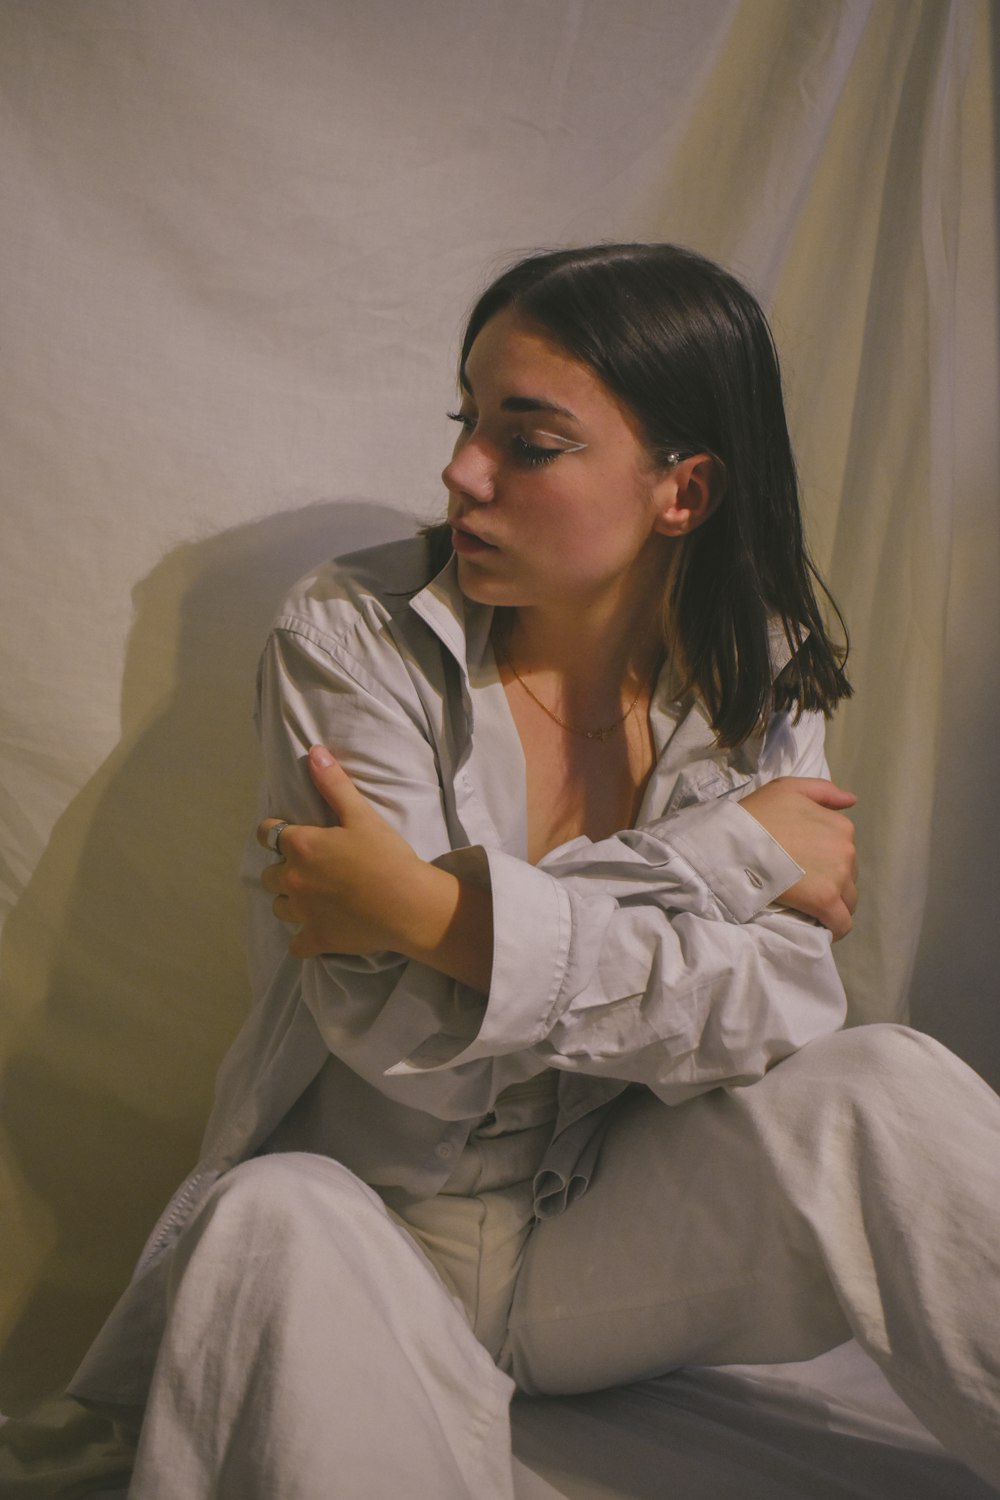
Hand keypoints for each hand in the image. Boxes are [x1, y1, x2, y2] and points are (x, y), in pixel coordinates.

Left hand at [258, 746, 437, 958]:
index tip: (288, 834)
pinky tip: (313, 932)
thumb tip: (314, 752)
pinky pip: (296, 945)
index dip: (275, 831)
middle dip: (283, 869)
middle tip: (308, 868)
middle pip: (269, 874)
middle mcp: (292, 879)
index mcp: (300, 845)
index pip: (268, 833)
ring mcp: (302, 913)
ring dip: (289, 901)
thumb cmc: (385, 855)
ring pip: (278, 907)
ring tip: (310, 898)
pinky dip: (301, 939)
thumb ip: (334, 784)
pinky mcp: (317, 939)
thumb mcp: (361, 814)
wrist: (407, 904)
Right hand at [738, 777, 857, 938]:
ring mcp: (838, 877)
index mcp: (841, 826)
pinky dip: (833, 926)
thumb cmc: (757, 815)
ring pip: (848, 900)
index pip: (845, 850)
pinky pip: (842, 922)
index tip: (806, 866)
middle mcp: (846, 850)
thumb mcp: (788, 788)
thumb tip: (853, 801)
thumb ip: (824, 791)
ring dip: (833, 904)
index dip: (827, 860)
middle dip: (831, 882)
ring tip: (808, 906)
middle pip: (849, 876)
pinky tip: (820, 927)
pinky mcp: (826, 901)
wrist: (734, 843)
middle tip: (802, 885)